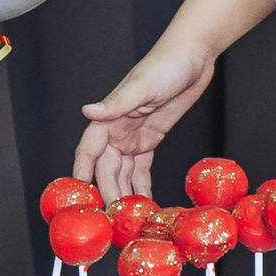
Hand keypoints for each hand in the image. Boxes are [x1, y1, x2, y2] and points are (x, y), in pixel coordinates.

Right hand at [76, 31, 216, 201]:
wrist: (194, 57)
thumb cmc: (165, 65)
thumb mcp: (142, 86)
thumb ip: (116, 103)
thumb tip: (88, 111)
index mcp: (109, 117)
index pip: (88, 152)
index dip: (82, 173)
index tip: (81, 197)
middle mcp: (117, 130)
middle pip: (107, 169)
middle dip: (109, 192)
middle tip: (115, 219)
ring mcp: (134, 136)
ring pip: (122, 173)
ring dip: (124, 193)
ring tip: (129, 218)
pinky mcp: (151, 139)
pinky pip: (141, 169)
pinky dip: (141, 185)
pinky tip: (145, 203)